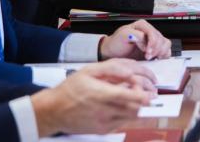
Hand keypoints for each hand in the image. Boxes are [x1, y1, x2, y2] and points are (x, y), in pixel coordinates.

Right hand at [31, 59, 153, 136]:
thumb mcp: (88, 71)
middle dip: (144, 100)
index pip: (130, 97)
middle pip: (135, 108)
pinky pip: (122, 123)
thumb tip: (130, 71)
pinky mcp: (102, 130)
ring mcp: (104, 123)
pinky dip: (127, 115)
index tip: (145, 87)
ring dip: (138, 107)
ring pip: (131, 117)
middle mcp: (104, 110)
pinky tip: (122, 106)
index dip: (143, 93)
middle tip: (145, 92)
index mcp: (101, 94)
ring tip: (134, 98)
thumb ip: (111, 69)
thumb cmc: (70, 89)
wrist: (53, 111)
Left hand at [100, 19, 171, 60]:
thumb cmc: (116, 44)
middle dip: (156, 50)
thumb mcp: (122, 36)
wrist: (113, 53)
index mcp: (142, 25)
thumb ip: (134, 34)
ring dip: (160, 53)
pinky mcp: (156, 49)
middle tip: (148, 57)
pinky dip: (164, 56)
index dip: (152, 43)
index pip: (153, 33)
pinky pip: (166, 50)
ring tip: (151, 58)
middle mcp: (149, 31)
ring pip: (166, 44)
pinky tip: (156, 59)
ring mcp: (153, 40)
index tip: (147, 52)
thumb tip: (145, 38)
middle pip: (161, 39)